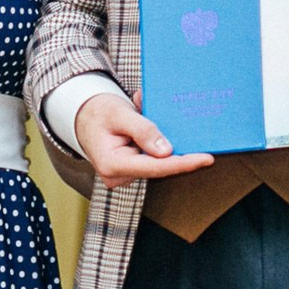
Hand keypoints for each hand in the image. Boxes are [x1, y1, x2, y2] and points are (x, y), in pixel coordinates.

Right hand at [76, 93, 212, 189]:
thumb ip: (142, 130)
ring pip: (158, 162)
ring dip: (165, 142)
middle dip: (178, 149)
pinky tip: (152, 124)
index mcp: (112, 164)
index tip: (206, 158)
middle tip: (195, 131)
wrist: (82, 116)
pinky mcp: (131, 170)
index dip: (183, 163)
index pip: (156, 167)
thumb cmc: (98, 112)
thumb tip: (167, 151)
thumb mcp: (119, 113)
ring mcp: (125, 175)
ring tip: (154, 116)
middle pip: (160, 167)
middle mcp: (118, 176)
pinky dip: (158, 143)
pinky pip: (153, 159)